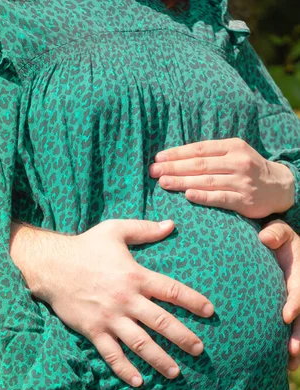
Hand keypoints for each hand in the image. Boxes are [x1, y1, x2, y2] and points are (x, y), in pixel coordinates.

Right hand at [11, 219, 213, 386]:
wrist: (51, 265)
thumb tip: (171, 224)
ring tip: (175, 373)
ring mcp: (109, 317)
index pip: (171, 290)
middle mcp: (126, 299)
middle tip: (199, 350)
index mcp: (135, 275)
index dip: (193, 301)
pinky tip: (138, 382)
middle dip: (183, 338)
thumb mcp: (115, 230)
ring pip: (140, 343)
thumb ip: (145, 229)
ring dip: (159, 359)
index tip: (209, 312)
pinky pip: (111, 354)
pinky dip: (124, 369)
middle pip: (161, 322)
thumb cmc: (84, 246)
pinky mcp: (93, 330)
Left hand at [149, 138, 294, 218]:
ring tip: (163, 183)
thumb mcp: (233, 154)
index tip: (158, 158)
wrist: (279, 186)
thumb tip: (176, 158)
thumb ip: (210, 155)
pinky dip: (203, 197)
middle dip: (174, 168)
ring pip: (207, 181)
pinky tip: (187, 196)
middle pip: (200, 164)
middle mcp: (237, 162)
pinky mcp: (244, 200)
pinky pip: (220, 198)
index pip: (199, 149)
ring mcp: (241, 181)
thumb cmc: (247, 170)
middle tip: (153, 171)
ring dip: (182, 182)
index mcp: (232, 146)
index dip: (177, 153)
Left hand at [259, 220, 299, 371]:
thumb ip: (275, 233)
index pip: (299, 292)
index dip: (295, 303)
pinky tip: (285, 366)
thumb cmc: (277, 240)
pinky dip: (291, 349)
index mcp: (299, 276)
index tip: (287, 316)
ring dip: (297, 347)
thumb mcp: (280, 232)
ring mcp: (297, 305)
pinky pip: (294, 332)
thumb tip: (265, 238)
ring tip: (289, 365)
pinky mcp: (292, 315)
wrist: (279, 248)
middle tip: (291, 351)